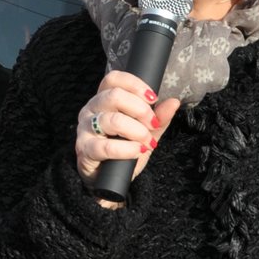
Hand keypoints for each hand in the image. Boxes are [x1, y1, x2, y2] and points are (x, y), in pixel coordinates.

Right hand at [76, 71, 180, 198]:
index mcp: (104, 99)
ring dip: (136, 131)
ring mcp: (85, 129)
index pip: (114, 79)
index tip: (153, 98)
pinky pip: (106, 146)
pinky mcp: (85, 149)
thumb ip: (158, 118)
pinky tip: (137, 152)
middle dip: (141, 110)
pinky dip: (126, 149)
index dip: (135, 85)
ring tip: (147, 142)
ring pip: (112, 120)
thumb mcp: (145, 132)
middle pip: (114, 96)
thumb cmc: (123, 150)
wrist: (107, 179)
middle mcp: (91, 109)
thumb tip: (174, 102)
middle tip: (152, 124)